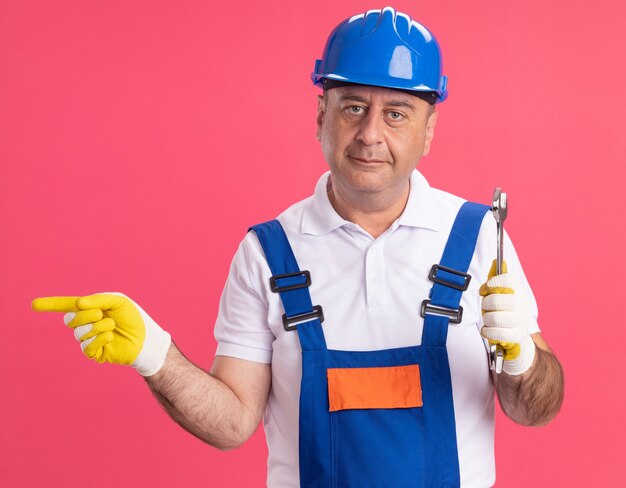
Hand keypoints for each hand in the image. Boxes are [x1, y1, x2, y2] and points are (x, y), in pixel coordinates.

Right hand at [32, 293, 170, 375]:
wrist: (146, 339)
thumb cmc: (133, 318)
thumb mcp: (118, 302)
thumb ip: (98, 299)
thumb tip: (77, 304)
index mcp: (91, 308)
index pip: (66, 305)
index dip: (50, 304)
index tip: (33, 304)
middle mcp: (87, 323)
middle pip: (70, 319)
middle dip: (84, 315)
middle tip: (101, 314)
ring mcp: (89, 338)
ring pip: (78, 333)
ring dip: (96, 327)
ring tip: (111, 326)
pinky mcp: (94, 352)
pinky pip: (86, 346)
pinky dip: (97, 339)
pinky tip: (109, 337)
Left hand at [479, 260, 535, 375]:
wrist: (516, 336)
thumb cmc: (503, 311)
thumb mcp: (500, 294)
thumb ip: (496, 279)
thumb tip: (497, 261)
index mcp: (518, 290)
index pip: (506, 279)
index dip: (492, 284)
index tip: (485, 290)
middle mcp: (522, 304)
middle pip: (496, 300)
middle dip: (486, 305)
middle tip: (487, 308)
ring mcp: (520, 320)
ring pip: (493, 318)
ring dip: (486, 320)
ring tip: (489, 320)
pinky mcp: (516, 336)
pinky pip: (494, 332)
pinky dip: (487, 332)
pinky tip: (489, 330)